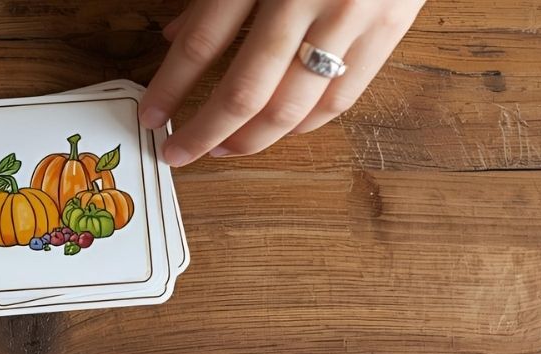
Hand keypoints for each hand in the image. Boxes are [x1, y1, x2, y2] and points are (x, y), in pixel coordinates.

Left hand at [142, 0, 422, 163]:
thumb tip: (174, 39)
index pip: (201, 44)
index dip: (170, 88)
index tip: (151, 116)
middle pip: (244, 91)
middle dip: (204, 132)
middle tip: (180, 151)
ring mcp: (350, 14)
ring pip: (292, 106)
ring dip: (251, 139)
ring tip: (224, 148)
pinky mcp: (390, 25)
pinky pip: (341, 95)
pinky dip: (306, 123)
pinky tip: (279, 131)